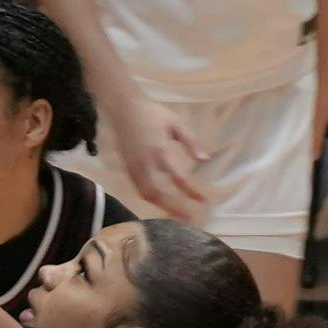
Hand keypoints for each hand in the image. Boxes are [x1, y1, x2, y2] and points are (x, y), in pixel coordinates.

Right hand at [107, 91, 208, 220]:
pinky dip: (150, 198)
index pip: (178, 178)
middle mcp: (145, 164)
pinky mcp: (127, 168)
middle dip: (174, 209)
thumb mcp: (176, 123)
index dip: (192, 192)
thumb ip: (191, 142)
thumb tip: (205, 160)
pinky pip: (138, 189)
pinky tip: (159, 202)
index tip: (205, 201)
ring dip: (161, 207)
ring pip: (146, 194)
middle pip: (159, 194)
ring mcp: (134, 167)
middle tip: (189, 219)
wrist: (123, 108)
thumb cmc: (152, 114)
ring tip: (175, 215)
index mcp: (160, 151)